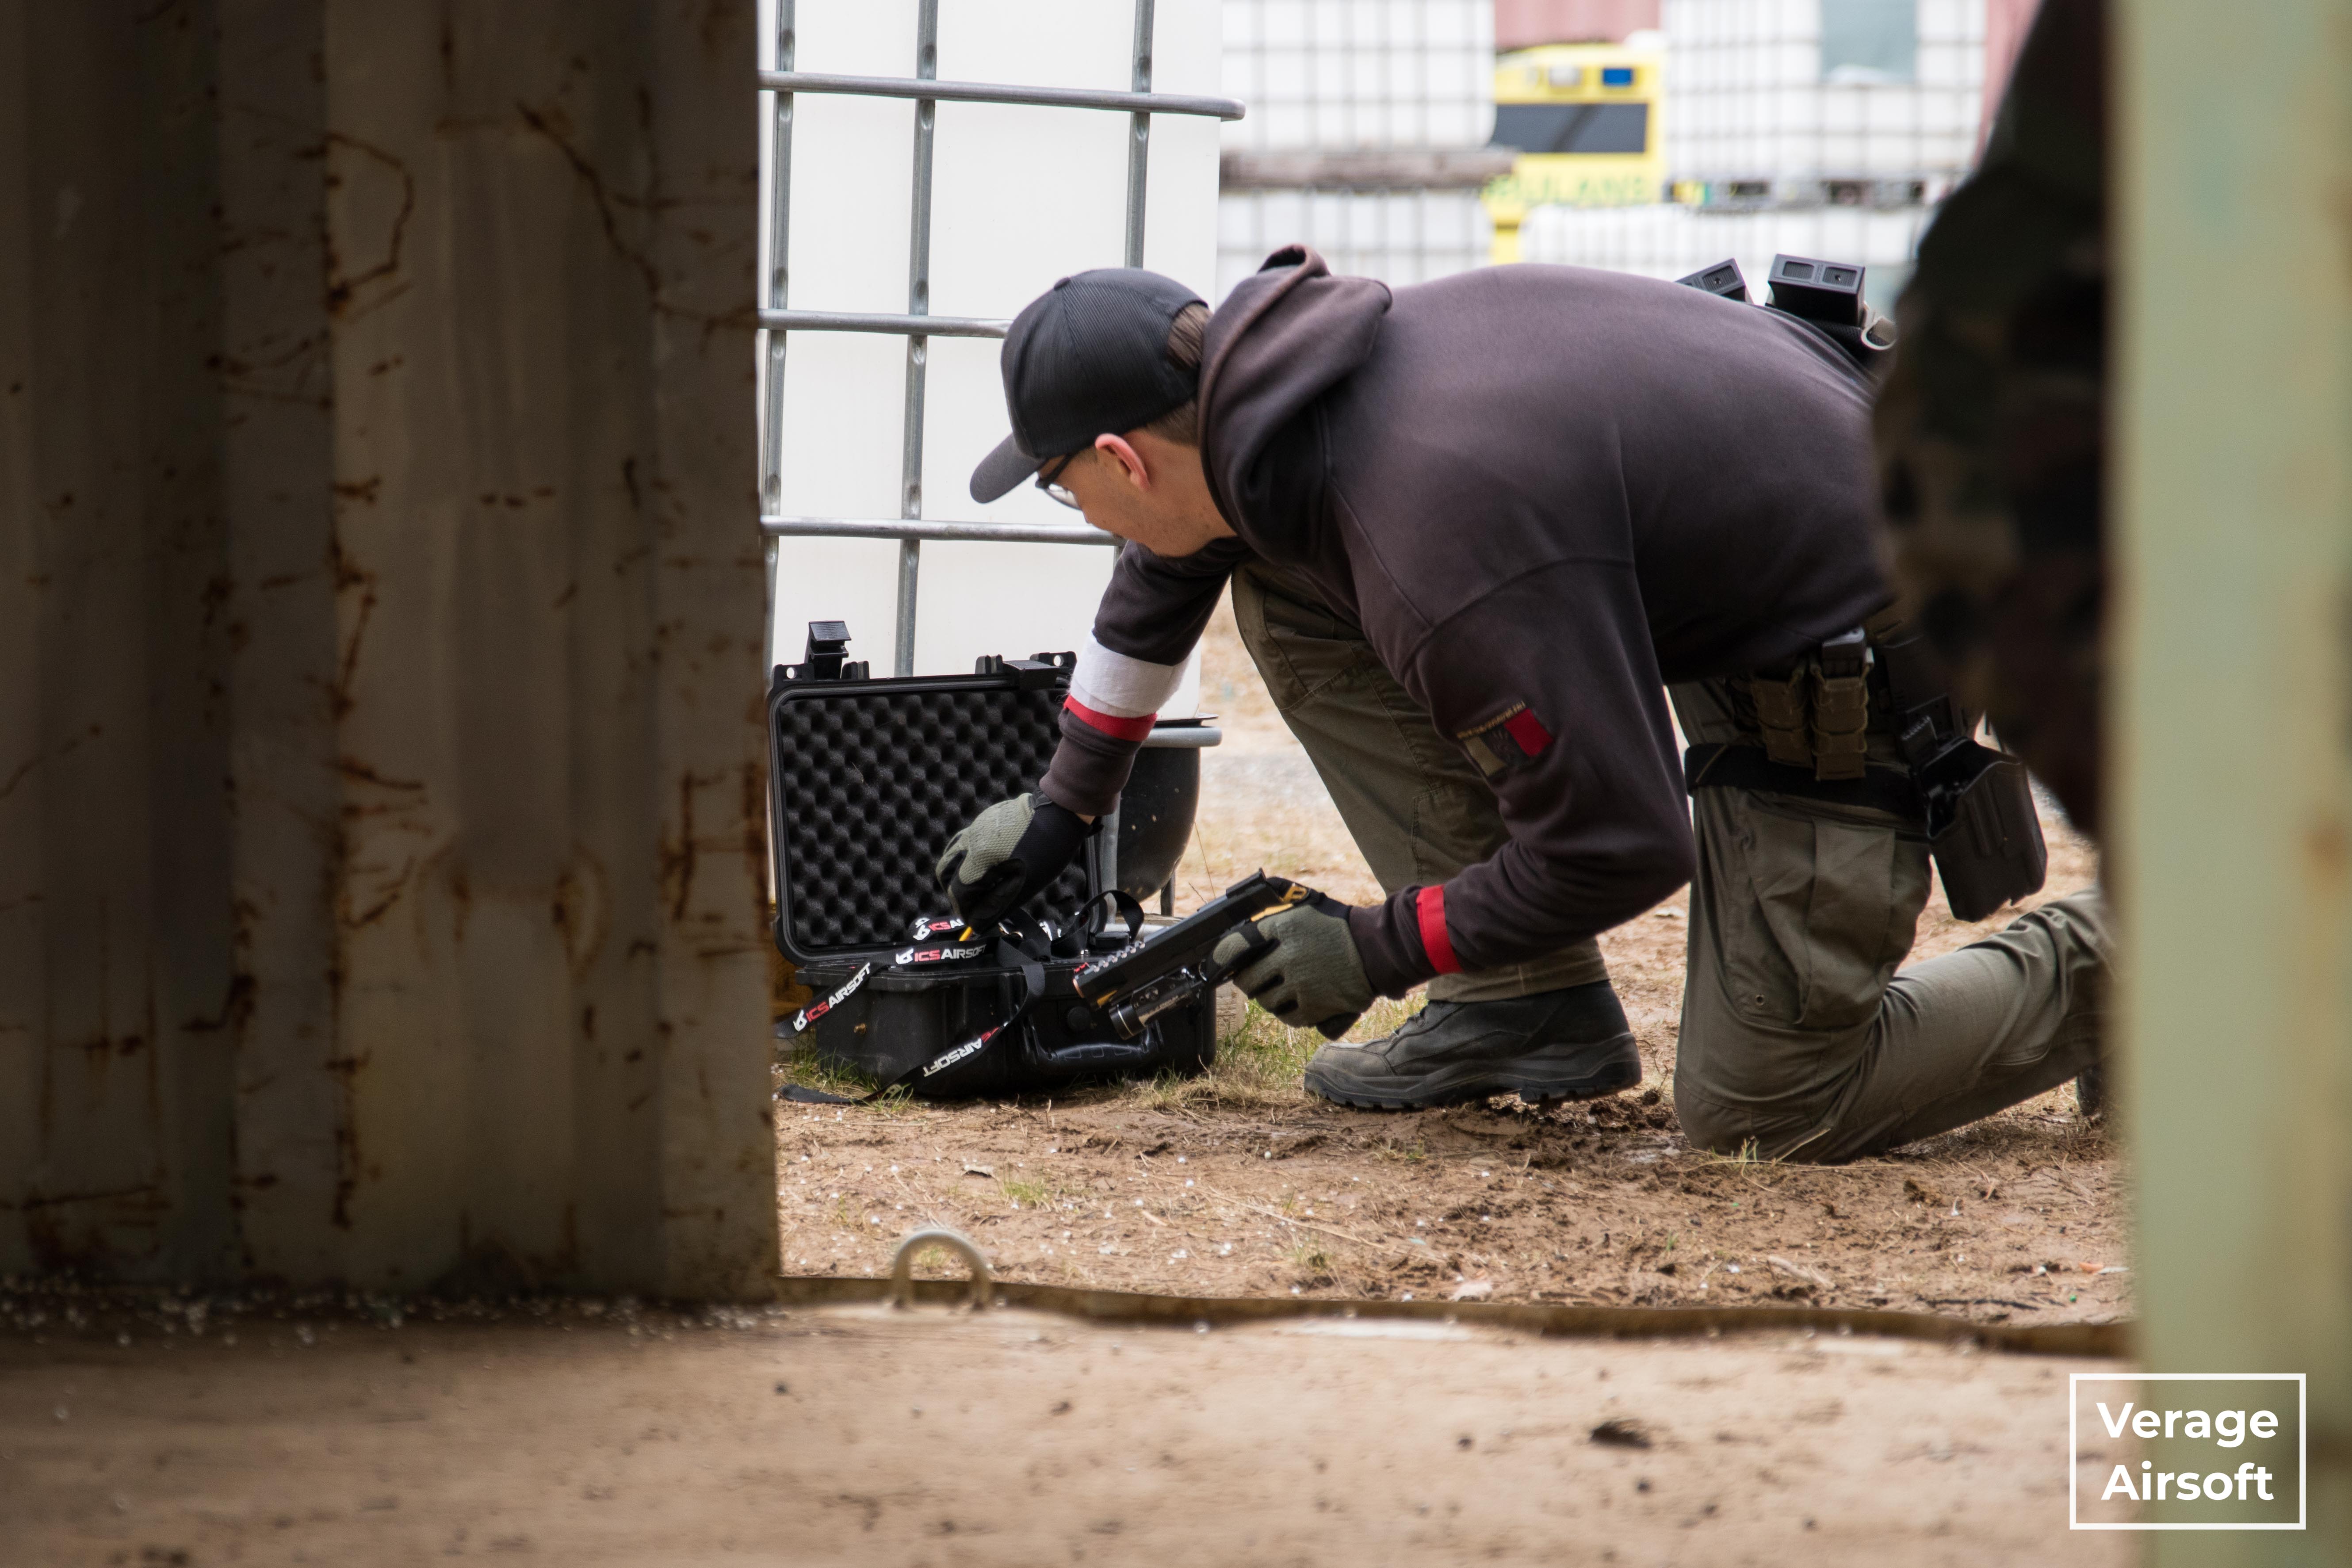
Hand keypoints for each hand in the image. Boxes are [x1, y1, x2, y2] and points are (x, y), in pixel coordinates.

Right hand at [934, 793, 1091, 927]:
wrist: (1061, 812)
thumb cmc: (1050, 850)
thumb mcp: (1027, 886)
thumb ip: (998, 906)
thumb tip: (978, 923)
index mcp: (981, 858)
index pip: (958, 893)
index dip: (965, 912)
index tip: (975, 922)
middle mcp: (971, 840)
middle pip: (945, 872)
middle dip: (956, 893)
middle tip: (974, 905)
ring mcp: (974, 827)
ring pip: (951, 855)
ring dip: (958, 874)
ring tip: (978, 886)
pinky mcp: (982, 821)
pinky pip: (964, 842)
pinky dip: (968, 859)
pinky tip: (987, 866)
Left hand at [1212, 897, 1370, 1039]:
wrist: (1376, 950)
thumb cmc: (1338, 925)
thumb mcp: (1305, 904)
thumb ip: (1276, 900)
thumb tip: (1250, 894)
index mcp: (1283, 929)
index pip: (1235, 945)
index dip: (1220, 957)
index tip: (1216, 964)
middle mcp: (1288, 958)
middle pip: (1247, 980)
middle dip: (1247, 980)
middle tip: (1254, 977)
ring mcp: (1301, 985)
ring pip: (1266, 1002)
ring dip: (1268, 997)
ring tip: (1277, 989)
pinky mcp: (1315, 1007)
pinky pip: (1288, 1017)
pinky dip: (1286, 1013)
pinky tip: (1292, 1002)